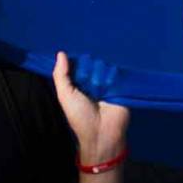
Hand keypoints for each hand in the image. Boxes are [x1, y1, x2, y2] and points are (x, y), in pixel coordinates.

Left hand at [52, 51, 129, 165]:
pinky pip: (118, 71)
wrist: (102, 132)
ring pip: (105, 64)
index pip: (79, 62)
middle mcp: (94, 79)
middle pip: (93, 60)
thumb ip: (61, 75)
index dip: (77, 57)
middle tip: (89, 76)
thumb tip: (61, 53)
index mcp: (80, 81)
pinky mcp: (121, 84)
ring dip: (102, 71)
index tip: (75, 49)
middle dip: (90, 65)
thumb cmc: (80, 116)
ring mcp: (109, 81)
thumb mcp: (65, 96)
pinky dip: (114, 73)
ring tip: (101, 85)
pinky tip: (111, 78)